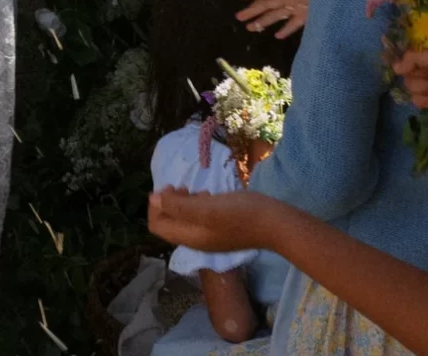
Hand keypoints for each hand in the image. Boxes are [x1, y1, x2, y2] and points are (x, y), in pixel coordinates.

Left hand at [148, 187, 285, 256]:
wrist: (274, 224)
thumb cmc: (239, 214)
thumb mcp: (205, 208)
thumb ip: (178, 206)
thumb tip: (153, 200)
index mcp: (190, 237)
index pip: (157, 226)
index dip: (156, 207)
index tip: (167, 188)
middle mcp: (197, 240)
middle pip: (170, 222)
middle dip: (169, 203)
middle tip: (181, 187)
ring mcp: (211, 235)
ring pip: (185, 218)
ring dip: (183, 203)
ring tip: (194, 190)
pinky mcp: (223, 228)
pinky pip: (200, 217)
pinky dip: (198, 205)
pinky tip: (209, 195)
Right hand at [234, 0, 314, 37]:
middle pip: (268, 4)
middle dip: (253, 10)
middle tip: (238, 18)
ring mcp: (300, 6)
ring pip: (278, 14)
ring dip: (265, 21)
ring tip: (251, 28)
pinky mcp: (309, 15)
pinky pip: (294, 23)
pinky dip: (286, 29)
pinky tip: (277, 36)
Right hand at [396, 48, 427, 134]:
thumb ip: (416, 57)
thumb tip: (395, 67)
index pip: (414, 53)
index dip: (409, 59)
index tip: (405, 66)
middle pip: (411, 69)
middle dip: (423, 75)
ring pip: (411, 84)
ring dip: (426, 88)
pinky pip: (416, 99)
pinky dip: (425, 100)